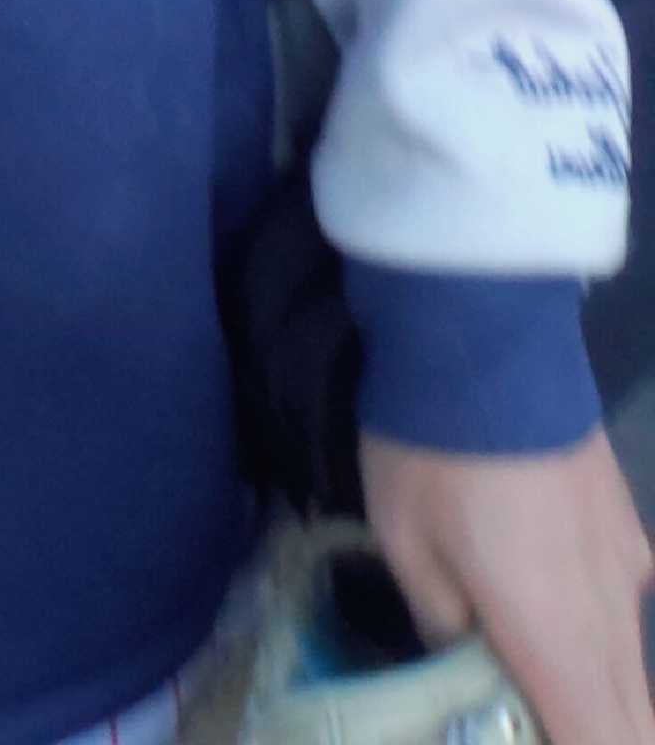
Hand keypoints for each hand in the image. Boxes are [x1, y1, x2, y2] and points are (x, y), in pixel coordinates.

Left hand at [362, 428, 654, 744]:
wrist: (485, 334)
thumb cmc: (434, 451)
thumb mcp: (407, 546)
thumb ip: (444, 628)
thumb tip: (465, 666)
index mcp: (559, 641)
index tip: (525, 738)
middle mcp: (613, 617)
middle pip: (634, 722)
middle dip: (594, 734)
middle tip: (523, 719)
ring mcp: (630, 567)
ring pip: (633, 671)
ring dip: (600, 697)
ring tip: (530, 684)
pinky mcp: (628, 526)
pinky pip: (629, 612)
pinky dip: (603, 642)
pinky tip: (550, 613)